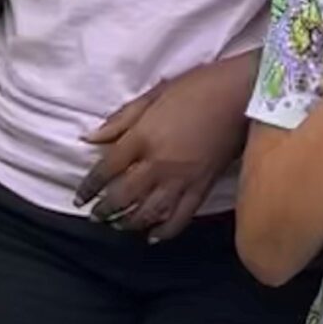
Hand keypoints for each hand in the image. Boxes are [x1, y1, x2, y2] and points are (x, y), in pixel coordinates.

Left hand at [76, 60, 251, 242]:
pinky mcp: (203, 187)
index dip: (89, 186)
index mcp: (144, 137)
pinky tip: (153, 236)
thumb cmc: (198, 87)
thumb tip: (91, 138)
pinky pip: (181, 217)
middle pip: (123, 196)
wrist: (242, 95)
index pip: (106, 169)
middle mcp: (159, 163)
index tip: (80, 197)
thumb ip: (121, 119)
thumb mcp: (154, 95)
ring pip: (149, 212)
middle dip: (105, 209)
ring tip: (119, 225)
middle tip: (95, 216)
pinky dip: (165, 231)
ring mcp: (182, 179)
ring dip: (129, 223)